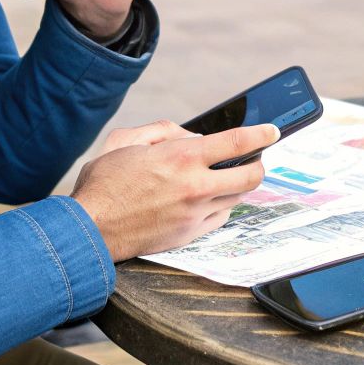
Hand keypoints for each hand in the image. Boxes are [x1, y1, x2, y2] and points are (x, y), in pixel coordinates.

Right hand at [71, 122, 279, 259]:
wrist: (90, 229)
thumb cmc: (103, 184)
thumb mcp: (125, 140)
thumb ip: (163, 130)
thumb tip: (190, 135)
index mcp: (181, 158)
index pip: (237, 142)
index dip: (262, 135)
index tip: (273, 132)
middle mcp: (194, 186)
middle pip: (250, 175)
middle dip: (258, 164)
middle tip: (253, 159)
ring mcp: (195, 214)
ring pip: (237, 198)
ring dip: (238, 185)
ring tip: (225, 177)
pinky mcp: (190, 234)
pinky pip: (221, 218)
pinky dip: (221, 205)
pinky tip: (209, 198)